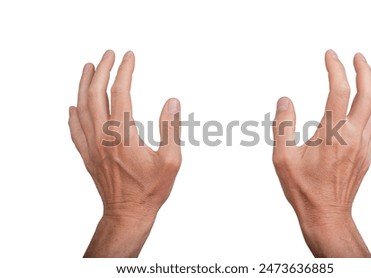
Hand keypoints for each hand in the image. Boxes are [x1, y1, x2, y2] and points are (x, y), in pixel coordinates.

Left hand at [68, 50, 181, 257]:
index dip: (124, 71)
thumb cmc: (150, 190)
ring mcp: (92, 147)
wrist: (128, 214)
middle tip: (107, 55)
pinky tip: (74, 105)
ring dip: (84, 85)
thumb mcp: (171, 160)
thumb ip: (171, 128)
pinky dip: (73, 114)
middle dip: (101, 71)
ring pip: (81, 108)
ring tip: (87, 68)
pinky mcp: (87, 156)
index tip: (129, 56)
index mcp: (123, 135)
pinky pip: (74, 130)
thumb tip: (172, 101)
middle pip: (95, 95)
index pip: (120, 93)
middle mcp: (103, 137)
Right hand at [272, 50, 370, 257]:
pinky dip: (368, 107)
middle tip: (358, 56)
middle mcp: (353, 137)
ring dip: (370, 88)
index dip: (335, 68)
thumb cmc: (303, 189)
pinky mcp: (365, 155)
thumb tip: (285, 100)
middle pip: (369, 95)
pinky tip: (358, 107)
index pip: (339, 90)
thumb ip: (282, 125)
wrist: (326, 215)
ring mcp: (363, 147)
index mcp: (332, 134)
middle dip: (365, 71)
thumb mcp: (282, 157)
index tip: (331, 55)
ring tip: (362, 76)